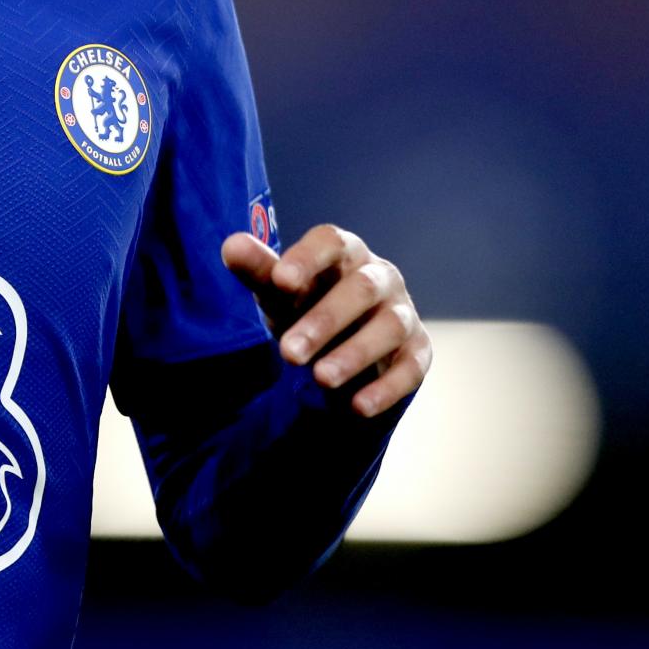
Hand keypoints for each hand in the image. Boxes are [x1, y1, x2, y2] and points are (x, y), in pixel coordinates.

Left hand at [220, 224, 430, 417]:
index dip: (307, 258)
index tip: (280, 280)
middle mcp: (379, 277)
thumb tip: (231, 245)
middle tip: (289, 353)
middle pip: (361, 289)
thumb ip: (258, 270)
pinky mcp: (417, 350)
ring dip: (356, 354)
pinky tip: (357, 407)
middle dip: (325, 320)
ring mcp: (402, 312)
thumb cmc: (306, 303)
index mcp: (343, 252)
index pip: (330, 242)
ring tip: (321, 379)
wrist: (340, 342)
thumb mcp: (279, 290)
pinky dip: (387, 388)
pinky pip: (411, 367)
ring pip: (389, 327)